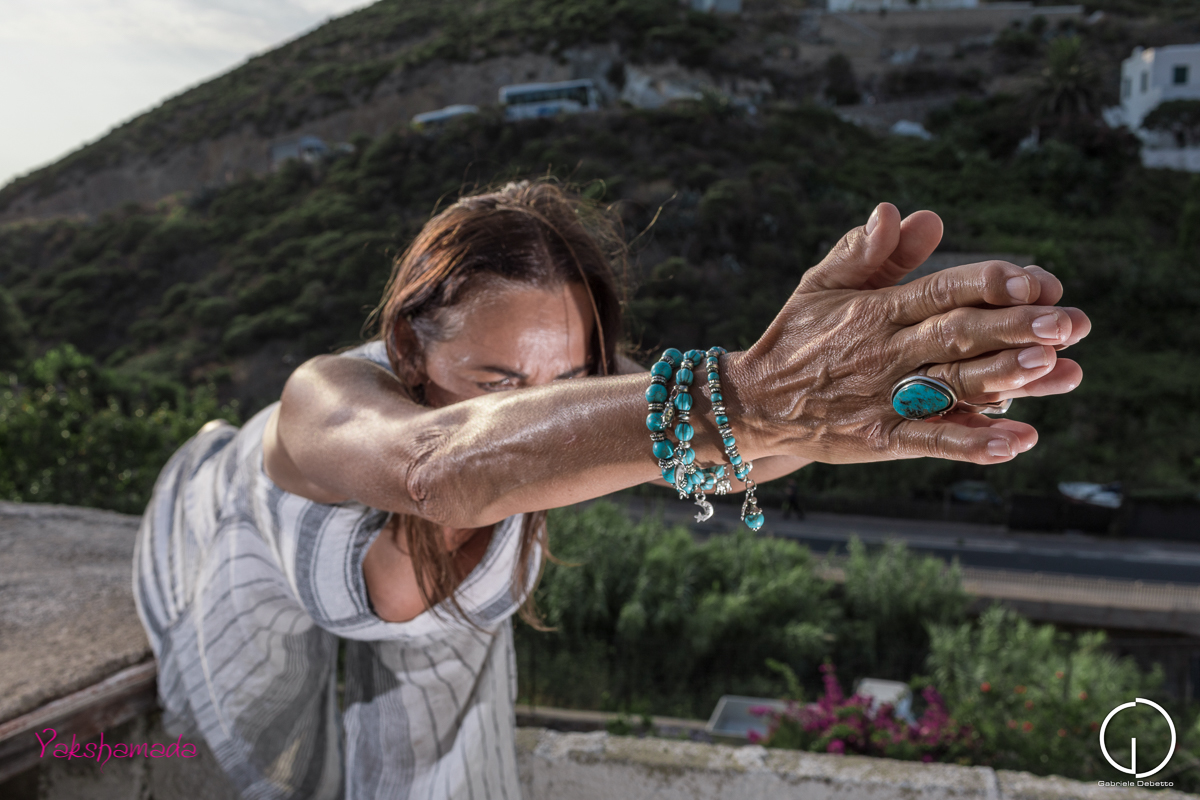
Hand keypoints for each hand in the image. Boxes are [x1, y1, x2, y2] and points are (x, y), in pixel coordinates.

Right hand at [725, 205, 1091, 465]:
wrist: (753, 403)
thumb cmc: (795, 337)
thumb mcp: (821, 285)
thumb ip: (868, 251)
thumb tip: (909, 212)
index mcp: (875, 310)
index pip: (939, 290)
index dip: (987, 284)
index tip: (1037, 279)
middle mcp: (884, 352)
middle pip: (958, 336)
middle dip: (1017, 327)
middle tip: (1072, 323)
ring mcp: (882, 397)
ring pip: (951, 385)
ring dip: (1006, 379)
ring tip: (1058, 371)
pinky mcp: (880, 438)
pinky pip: (930, 440)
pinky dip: (971, 442)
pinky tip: (1016, 442)